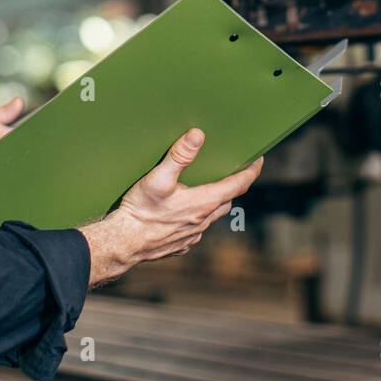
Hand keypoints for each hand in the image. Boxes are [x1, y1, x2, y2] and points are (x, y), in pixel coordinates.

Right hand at [79, 128, 262, 286]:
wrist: (122, 244)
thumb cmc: (140, 210)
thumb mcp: (158, 178)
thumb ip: (179, 155)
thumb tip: (198, 135)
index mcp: (203, 203)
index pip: (238, 185)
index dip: (251, 171)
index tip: (258, 159)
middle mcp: (203, 221)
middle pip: (227, 200)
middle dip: (232, 185)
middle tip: (230, 170)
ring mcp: (193, 236)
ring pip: (212, 216)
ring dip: (214, 202)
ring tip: (206, 189)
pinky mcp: (181, 245)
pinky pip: (196, 229)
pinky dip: (196, 218)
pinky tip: (183, 212)